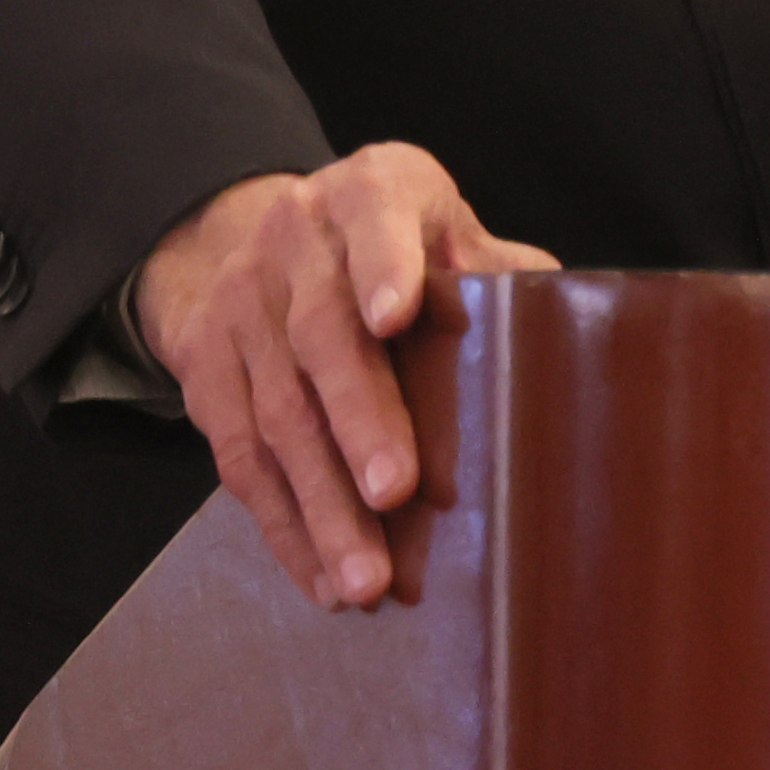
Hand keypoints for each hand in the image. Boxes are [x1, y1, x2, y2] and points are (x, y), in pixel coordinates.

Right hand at [132, 144, 557, 610]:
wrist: (266, 234)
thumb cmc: (393, 240)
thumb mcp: (445, 225)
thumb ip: (497, 268)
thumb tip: (564, 322)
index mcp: (368, 192)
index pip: (375, 220)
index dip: (385, 267)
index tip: (398, 314)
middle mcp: (292, 241)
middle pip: (321, 337)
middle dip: (359, 421)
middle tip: (397, 493)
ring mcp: (238, 305)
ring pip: (274, 413)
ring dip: (320, 502)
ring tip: (363, 576)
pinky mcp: (204, 367)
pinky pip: (237, 457)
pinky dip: (282, 523)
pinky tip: (320, 576)